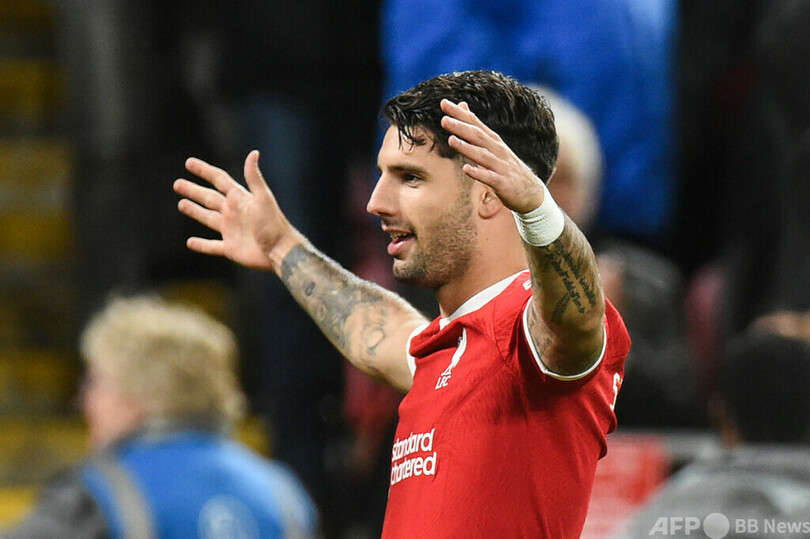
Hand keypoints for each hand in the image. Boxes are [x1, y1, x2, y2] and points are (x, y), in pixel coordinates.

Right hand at [173, 150, 299, 271]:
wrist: (281, 250)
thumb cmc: (274, 224)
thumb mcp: (263, 198)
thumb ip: (254, 177)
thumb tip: (254, 152)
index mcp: (240, 199)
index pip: (219, 180)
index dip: (204, 171)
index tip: (189, 163)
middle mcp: (234, 213)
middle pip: (209, 198)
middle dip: (194, 191)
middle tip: (177, 183)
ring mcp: (231, 230)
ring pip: (208, 218)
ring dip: (195, 211)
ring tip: (181, 204)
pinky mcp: (231, 248)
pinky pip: (212, 246)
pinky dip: (201, 245)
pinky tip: (190, 243)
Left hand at [440, 99, 545, 213]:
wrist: (531, 193)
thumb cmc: (507, 168)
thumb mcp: (493, 145)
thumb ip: (476, 127)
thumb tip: (462, 106)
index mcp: (493, 141)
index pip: (475, 123)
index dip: (460, 113)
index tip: (443, 103)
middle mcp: (498, 150)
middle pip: (478, 136)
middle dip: (461, 127)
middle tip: (444, 119)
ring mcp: (501, 167)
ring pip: (482, 155)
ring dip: (467, 147)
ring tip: (451, 140)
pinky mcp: (503, 183)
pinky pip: (489, 178)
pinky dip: (478, 173)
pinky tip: (466, 169)